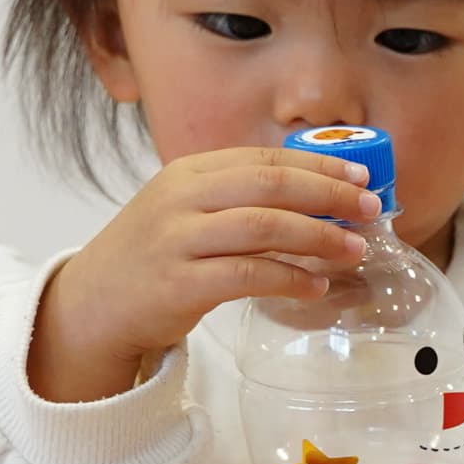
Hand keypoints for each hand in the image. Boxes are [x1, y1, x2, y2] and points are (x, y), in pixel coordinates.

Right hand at [27, 146, 384, 403]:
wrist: (93, 305)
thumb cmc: (154, 258)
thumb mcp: (187, 211)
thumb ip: (238, 201)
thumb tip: (317, 201)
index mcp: (189, 172)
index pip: (265, 158)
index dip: (318, 166)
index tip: (360, 177)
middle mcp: (182, 198)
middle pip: (271, 185)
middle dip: (329, 196)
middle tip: (371, 210)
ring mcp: (179, 240)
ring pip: (265, 227)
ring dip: (319, 237)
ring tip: (355, 249)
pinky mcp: (180, 284)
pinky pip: (249, 276)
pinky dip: (290, 279)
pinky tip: (316, 286)